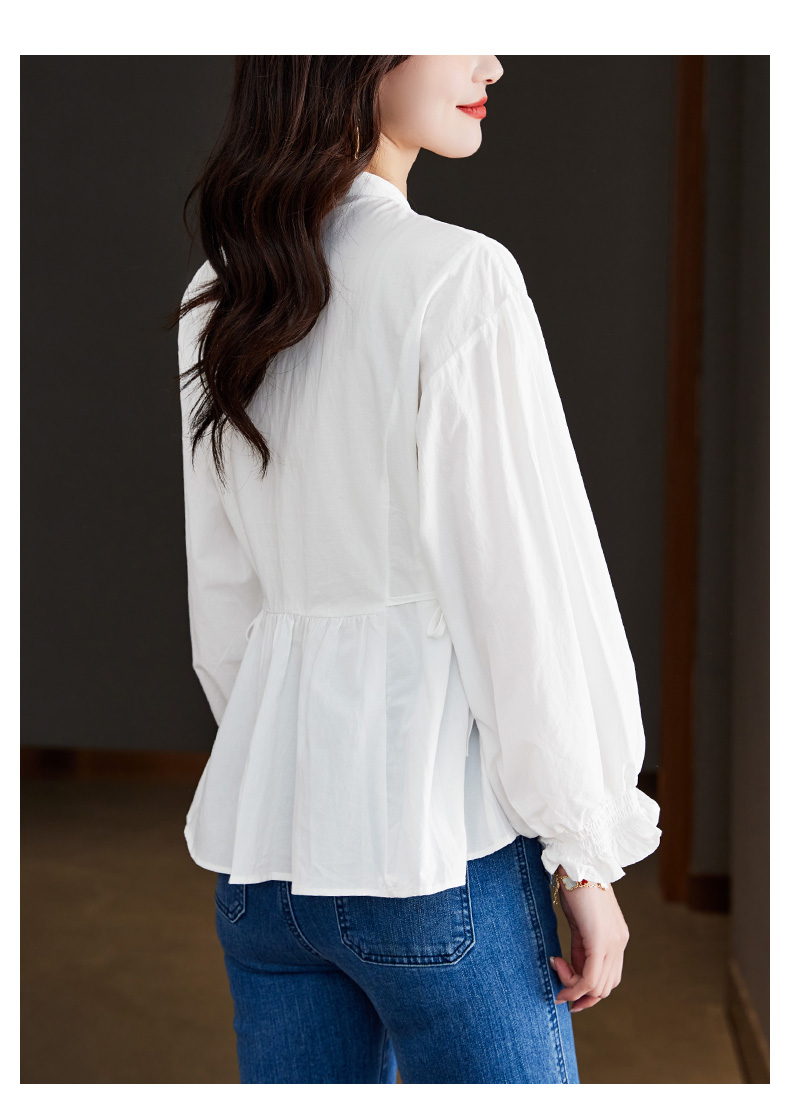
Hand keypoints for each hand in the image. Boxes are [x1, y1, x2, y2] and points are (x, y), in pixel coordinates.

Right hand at [549, 866, 629, 1012]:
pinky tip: (557, 969)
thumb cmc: (575, 885)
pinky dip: (573, 984)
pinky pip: (590, 978)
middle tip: (558, 980)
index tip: (566, 987)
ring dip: (573, 987)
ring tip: (556, 968)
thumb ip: (582, 945)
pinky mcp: (601, 942)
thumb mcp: (580, 922)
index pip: (609, 978)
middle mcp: (620, 943)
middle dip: (580, 993)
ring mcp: (614, 944)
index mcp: (617, 937)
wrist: (578, 862)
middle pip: (605, 987)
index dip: (588, 990)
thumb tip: (572, 969)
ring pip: (598, 987)